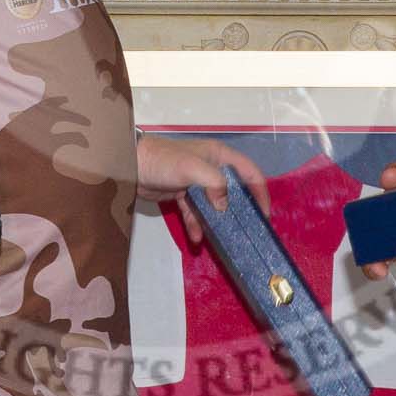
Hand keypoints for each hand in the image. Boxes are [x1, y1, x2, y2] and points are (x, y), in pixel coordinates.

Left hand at [135, 134, 271, 243]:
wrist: (130, 165)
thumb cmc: (164, 161)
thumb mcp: (192, 168)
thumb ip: (214, 183)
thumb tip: (225, 206)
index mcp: (219, 156)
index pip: (249, 172)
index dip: (260, 191)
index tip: (264, 214)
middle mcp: (212, 168)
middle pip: (234, 190)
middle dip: (240, 210)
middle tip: (246, 230)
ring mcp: (197, 182)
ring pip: (214, 204)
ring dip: (217, 221)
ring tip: (222, 238)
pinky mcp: (182, 194)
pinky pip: (195, 212)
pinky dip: (196, 224)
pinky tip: (196, 239)